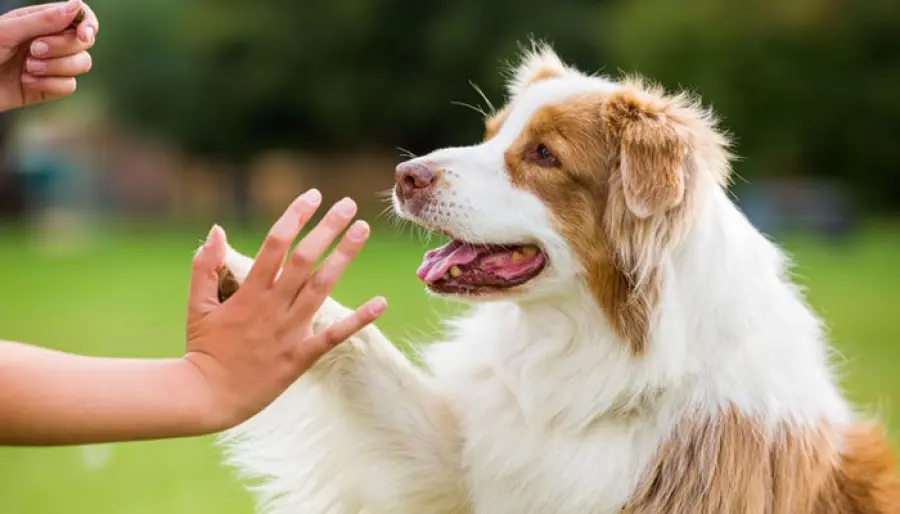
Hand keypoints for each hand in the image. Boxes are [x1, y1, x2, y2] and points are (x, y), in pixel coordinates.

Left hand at [0, 0, 97, 111]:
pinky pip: (69, 86)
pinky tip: (27, 83)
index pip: (80, 17)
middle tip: (33, 50)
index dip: (88, 25)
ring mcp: (52, 64)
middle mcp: (51, 41)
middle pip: (83, 43)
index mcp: (41, 21)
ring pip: (81, 65)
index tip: (83, 36)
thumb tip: (77, 5)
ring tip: (28, 68)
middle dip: (62, 48)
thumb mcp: (8, 31)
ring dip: (56, 68)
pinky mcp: (50, 87)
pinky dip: (49, 85)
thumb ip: (44, 20)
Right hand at [181, 190, 387, 429]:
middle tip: (349, 204)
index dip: (295, 217)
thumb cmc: (202, 348)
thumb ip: (205, 266)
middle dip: (328, 228)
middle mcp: (272, 307)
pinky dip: (359, 319)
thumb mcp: (197, 305)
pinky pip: (334, 336)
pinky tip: (381, 302)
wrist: (207, 396)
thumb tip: (217, 230)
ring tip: (363, 230)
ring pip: (322, 287)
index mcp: (248, 293)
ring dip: (344, 257)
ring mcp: (289, 331)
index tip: (313, 196)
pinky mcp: (301, 356)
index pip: (275, 244)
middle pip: (305, 259)